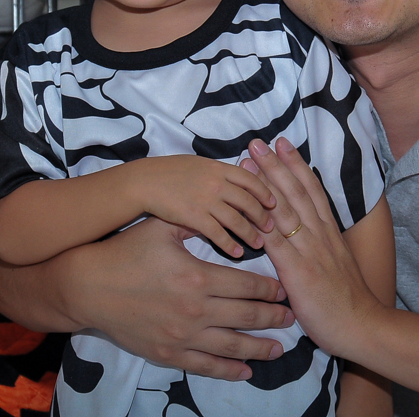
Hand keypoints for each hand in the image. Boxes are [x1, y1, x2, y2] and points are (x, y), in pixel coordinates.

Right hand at [60, 217, 294, 378]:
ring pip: (233, 346)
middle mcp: (196, 311)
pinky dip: (229, 369)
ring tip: (279, 348)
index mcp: (199, 277)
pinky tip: (246, 370)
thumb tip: (222, 209)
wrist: (87, 287)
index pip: (248, 285)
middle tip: (291, 316)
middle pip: (248, 317)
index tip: (284, 289)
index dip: (270, 289)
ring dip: (260, 348)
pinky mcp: (168, 354)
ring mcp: (183, 337)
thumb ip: (195, 221)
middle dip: (274, 317)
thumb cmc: (124, 253)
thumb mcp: (162, 227)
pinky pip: (206, 366)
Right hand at [136, 155, 275, 257]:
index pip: (250, 179)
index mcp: (218, 167)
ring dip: (250, 233)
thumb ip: (217, 172)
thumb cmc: (168, 171)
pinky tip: (237, 253)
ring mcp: (207, 201)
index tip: (273, 202)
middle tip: (271, 227)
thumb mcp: (197, 164)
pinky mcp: (195, 217)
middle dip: (262, 216)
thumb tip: (234, 179)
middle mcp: (217, 183)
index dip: (264, 191)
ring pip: (237, 219)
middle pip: (248, 201)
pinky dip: (230, 244)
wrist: (145, 181)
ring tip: (259, 244)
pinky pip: (218, 233)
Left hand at [244, 138, 384, 358]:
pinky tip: (247, 207)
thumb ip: (321, 245)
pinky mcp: (298, 271)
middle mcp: (320, 234)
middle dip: (276, 164)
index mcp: (329, 231)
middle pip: (296, 191)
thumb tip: (306, 233)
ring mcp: (309, 250)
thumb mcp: (336, 262)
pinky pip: (277, 242)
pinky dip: (260, 222)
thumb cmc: (347, 299)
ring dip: (265, 183)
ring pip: (285, 208)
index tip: (283, 144)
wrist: (361, 325)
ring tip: (249, 160)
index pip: (312, 190)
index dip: (296, 165)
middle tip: (258, 141)